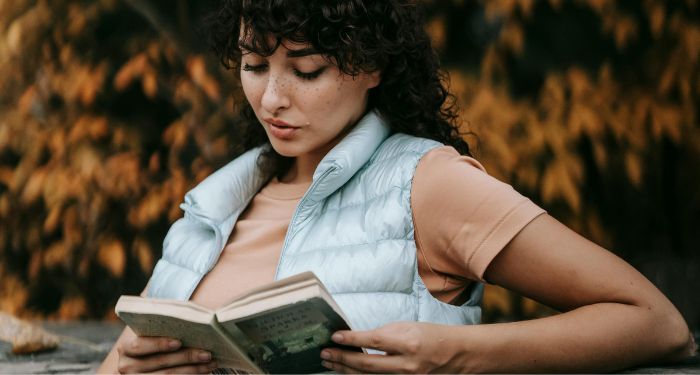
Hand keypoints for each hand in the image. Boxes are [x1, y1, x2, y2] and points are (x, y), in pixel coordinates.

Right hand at [116, 336, 217, 373]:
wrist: (145, 363)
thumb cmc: (153, 342)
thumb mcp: (152, 334)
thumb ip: (164, 327)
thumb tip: (192, 320)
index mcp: (125, 349)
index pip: (139, 346)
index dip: (158, 344)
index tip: (179, 342)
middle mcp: (126, 367)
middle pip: (159, 362)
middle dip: (186, 357)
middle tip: (207, 353)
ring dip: (193, 370)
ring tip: (211, 363)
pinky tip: (204, 372)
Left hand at [320, 322, 464, 372]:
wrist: (457, 353)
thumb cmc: (431, 336)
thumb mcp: (407, 327)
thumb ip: (383, 334)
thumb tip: (357, 339)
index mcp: (409, 343)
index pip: (374, 341)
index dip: (352, 339)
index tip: (335, 336)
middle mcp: (407, 364)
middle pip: (367, 365)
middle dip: (342, 359)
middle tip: (325, 353)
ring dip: (346, 370)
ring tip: (330, 362)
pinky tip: (348, 371)